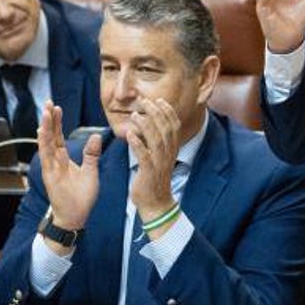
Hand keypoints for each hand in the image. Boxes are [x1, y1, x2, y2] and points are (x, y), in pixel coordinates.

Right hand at [36, 100, 101, 234]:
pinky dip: (44, 144)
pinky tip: (42, 131)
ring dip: (45, 127)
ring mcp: (51, 167)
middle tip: (48, 102)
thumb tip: (96, 136)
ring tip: (45, 111)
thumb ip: (92, 154)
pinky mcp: (49, 175)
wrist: (75, 217)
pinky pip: (46, 156)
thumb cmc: (81, 197)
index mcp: (64, 159)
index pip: (59, 136)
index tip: (56, 108)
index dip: (57, 122)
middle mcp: (55, 161)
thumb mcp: (91, 172)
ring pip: (46, 143)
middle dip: (49, 119)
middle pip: (50, 136)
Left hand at [125, 98, 182, 227]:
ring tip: (135, 114)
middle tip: (145, 101)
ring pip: (156, 140)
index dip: (168, 111)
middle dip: (156, 112)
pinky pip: (144, 157)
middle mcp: (168, 155)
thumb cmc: (154, 180)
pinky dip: (138, 144)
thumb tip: (148, 126)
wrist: (156, 204)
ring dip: (146, 125)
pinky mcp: (149, 173)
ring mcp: (159, 164)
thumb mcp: (159, 158)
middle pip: (165, 129)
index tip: (159, 100)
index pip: (174, 126)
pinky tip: (130, 135)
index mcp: (171, 150)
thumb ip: (156, 142)